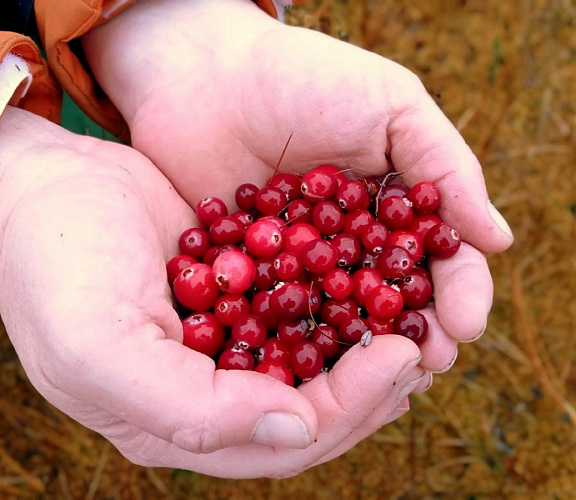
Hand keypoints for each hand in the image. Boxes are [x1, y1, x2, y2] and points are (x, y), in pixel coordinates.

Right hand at [0, 106, 427, 477]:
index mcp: (178, 420)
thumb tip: (294, 429)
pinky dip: (338, 293)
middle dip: (370, 381)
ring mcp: (223, 337)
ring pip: (311, 355)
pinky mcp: (233, 288)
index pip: (283, 439)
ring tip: (414, 316)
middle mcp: (209, 387)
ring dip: (363, 338)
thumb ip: (189, 410)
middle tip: (423, 340)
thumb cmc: (57, 266)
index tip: (400, 355)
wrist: (43, 185)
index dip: (349, 407)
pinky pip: (297, 300)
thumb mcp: (99, 349)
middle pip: (310, 405)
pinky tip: (373, 275)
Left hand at [82, 0, 512, 372]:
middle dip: (412, 335)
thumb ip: (445, 167)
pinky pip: (276, 313)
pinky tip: (305, 363)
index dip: (456, 293)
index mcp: (391, 209)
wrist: (209, 76)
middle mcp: (350, 244)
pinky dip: (293, 338)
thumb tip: (499, 239)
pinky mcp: (249, 275)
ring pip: (337, 318)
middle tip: (425, 368)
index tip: (464, 325)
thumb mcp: (390, 106)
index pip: (437, 260)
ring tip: (376, 380)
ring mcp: (299, 264)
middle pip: (390, 300)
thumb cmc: (306, 79)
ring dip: (358, 351)